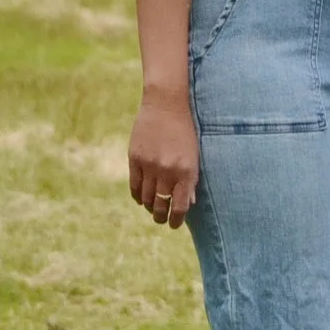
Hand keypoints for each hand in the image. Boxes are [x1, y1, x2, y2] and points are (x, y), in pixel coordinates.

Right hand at [128, 89, 199, 227]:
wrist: (166, 105)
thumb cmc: (185, 131)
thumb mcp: (195, 155)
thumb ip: (191, 179)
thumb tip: (188, 203)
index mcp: (186, 171)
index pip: (180, 206)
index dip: (176, 219)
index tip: (175, 224)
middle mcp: (167, 171)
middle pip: (160, 204)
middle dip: (161, 216)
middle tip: (161, 219)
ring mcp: (149, 165)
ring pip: (146, 197)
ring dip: (149, 207)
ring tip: (152, 209)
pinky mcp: (135, 159)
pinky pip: (134, 185)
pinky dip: (137, 196)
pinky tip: (141, 198)